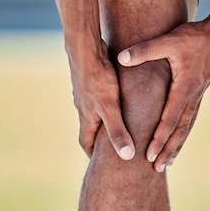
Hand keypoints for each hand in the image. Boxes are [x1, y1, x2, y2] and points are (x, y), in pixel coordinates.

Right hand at [68, 38, 134, 159]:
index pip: (85, 142)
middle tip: (110, 148)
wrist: (85, 47)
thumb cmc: (98, 77)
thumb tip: (127, 156)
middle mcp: (82, 106)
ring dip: (101, 120)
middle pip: (88, 128)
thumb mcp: (110, 107)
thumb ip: (118, 131)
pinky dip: (104, 103)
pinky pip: (96, 96)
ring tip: (115, 124)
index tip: (100, 163)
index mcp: (86, 117)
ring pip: (92, 111)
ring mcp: (84, 92)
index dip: (92, 154)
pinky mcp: (89, 79)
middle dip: (98, 139)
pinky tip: (115, 97)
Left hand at [117, 12, 209, 171]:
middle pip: (179, 130)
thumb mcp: (169, 40)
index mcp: (184, 88)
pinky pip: (191, 118)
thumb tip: (121, 58)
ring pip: (187, 127)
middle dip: (167, 150)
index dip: (159, 138)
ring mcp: (198, 96)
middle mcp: (193, 97)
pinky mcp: (200, 91)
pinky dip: (184, 132)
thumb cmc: (195, 36)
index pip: (169, 120)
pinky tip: (180, 138)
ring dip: (177, 145)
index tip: (150, 155)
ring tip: (169, 162)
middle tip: (157, 168)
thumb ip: (145, 50)